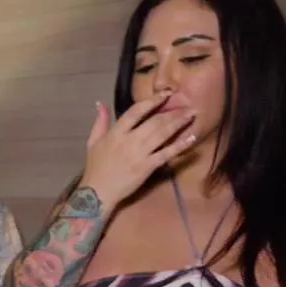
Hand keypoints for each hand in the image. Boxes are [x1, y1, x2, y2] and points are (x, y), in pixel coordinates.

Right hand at [78, 90, 197, 210]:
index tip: (166, 94)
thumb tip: (101, 103)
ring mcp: (140, 154)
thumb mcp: (93, 141)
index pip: (136, 111)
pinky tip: (191, 138)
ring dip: (179, 124)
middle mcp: (130, 140)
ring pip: (163, 134)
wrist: (98, 192)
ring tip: (192, 115)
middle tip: (188, 105)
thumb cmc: (96, 167)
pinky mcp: (148, 167)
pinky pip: (166, 153)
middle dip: (173, 112)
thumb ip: (100, 121)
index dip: (152, 101)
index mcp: (116, 132)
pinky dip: (180, 145)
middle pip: (155, 122)